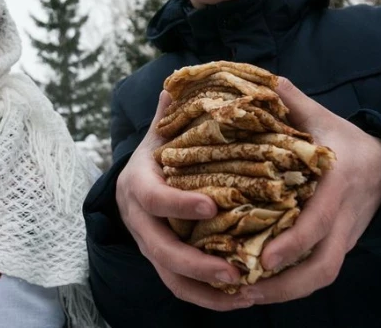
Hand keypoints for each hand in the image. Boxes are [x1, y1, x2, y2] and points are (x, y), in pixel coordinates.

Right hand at [116, 90, 255, 309]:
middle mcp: (138, 218)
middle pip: (159, 249)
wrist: (139, 176)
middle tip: (234, 269)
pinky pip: (180, 286)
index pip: (152, 198)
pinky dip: (206, 296)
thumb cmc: (162, 148)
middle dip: (196, 263)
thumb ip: (174, 110)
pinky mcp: (161, 261)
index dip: (178, 204)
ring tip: (242, 292)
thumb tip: (180, 82)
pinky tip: (238, 298)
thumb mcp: (165, 128)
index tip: (209, 206)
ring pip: (169, 276)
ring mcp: (148, 242)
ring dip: (205, 289)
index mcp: (137, 182)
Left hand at [241, 77, 380, 303]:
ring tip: (243, 297)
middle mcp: (343, 219)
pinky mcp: (339, 248)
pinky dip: (289, 289)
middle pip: (323, 266)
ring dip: (283, 294)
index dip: (293, 244)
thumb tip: (266, 81)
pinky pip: (317, 276)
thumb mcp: (326, 120)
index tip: (265, 258)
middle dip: (286, 286)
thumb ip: (295, 104)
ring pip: (320, 278)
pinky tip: (256, 291)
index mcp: (338, 185)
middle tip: (246, 290)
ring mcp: (344, 238)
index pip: (318, 222)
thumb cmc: (348, 142)